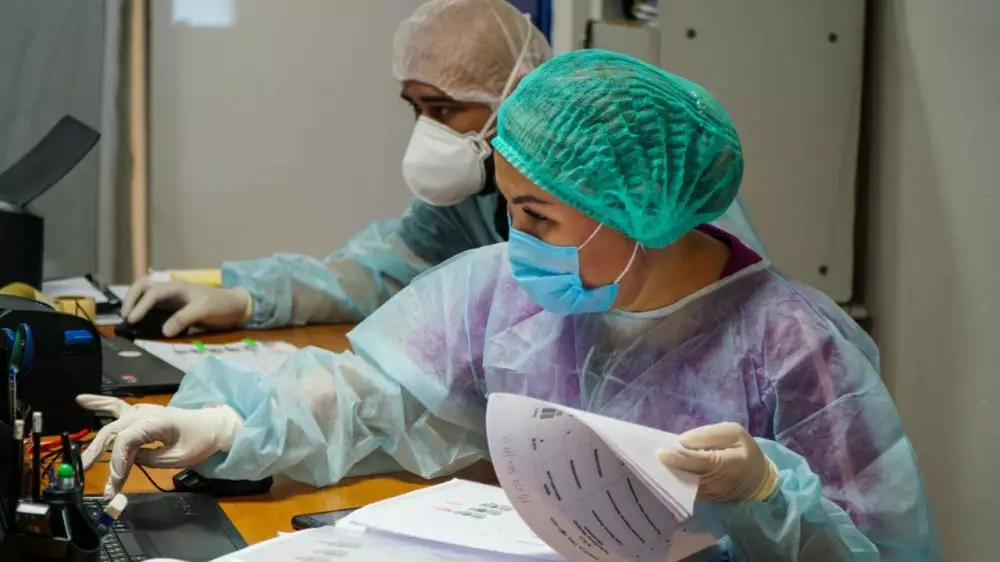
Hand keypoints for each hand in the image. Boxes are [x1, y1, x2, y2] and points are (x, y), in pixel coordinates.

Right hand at [78, 395, 243, 498]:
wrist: (213, 426)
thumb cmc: (200, 441)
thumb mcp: (179, 457)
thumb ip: (151, 459)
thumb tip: (130, 460)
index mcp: (155, 422)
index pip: (126, 441)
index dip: (117, 462)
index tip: (115, 482)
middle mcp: (144, 414)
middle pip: (114, 433)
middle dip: (98, 454)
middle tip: (86, 473)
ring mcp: (142, 412)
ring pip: (112, 423)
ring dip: (96, 440)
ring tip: (81, 457)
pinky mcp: (141, 414)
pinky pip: (117, 407)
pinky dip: (100, 404)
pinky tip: (82, 400)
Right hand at [123, 277, 251, 336]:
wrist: (236, 306)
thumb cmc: (222, 305)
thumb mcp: (204, 310)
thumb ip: (184, 319)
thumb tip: (163, 331)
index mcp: (177, 287)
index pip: (152, 293)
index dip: (140, 306)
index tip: (131, 320)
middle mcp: (171, 288)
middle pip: (143, 285)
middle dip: (131, 299)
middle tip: (125, 318)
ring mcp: (172, 295)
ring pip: (146, 291)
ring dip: (135, 301)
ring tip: (129, 318)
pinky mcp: (174, 304)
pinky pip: (153, 302)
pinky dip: (143, 308)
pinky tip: (141, 321)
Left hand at [657, 422, 778, 502]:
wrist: (757, 479)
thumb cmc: (744, 450)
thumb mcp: (733, 433)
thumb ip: (709, 434)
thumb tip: (683, 441)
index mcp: (727, 463)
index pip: (698, 461)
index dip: (678, 457)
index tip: (660, 452)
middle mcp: (717, 482)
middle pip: (686, 475)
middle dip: (669, 466)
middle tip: (651, 456)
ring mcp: (710, 494)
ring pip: (683, 484)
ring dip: (670, 473)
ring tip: (656, 462)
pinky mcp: (704, 499)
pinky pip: (685, 488)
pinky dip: (675, 479)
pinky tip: (667, 469)